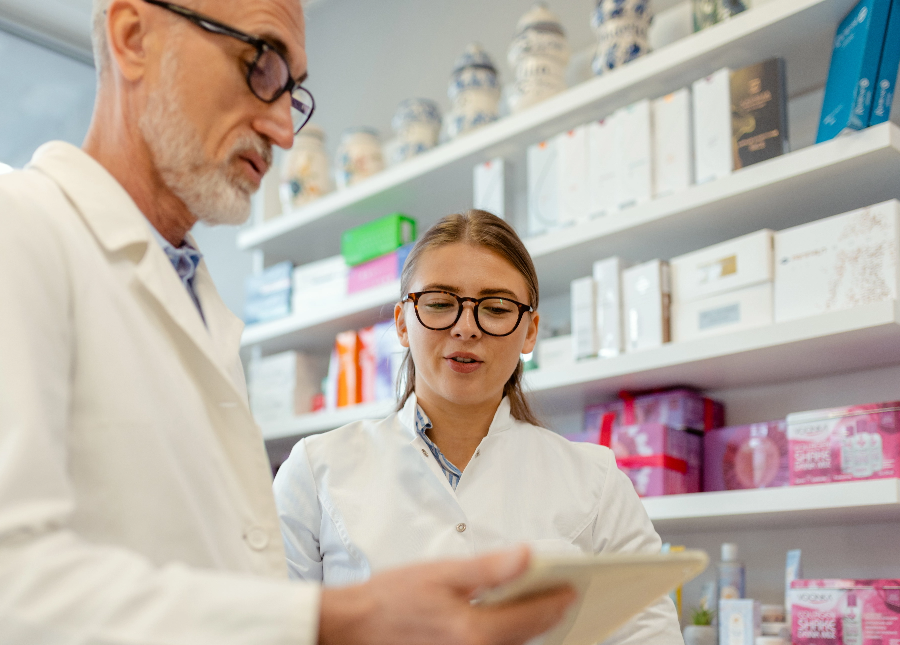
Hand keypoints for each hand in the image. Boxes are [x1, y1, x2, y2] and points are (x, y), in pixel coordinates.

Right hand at [318, 545, 575, 644]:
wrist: (350, 628)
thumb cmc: (389, 598)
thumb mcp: (440, 573)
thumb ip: (488, 567)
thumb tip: (528, 555)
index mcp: (473, 630)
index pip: (532, 616)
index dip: (556, 600)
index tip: (572, 587)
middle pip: (526, 638)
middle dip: (548, 616)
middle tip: (563, 596)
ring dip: (527, 629)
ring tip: (539, 607)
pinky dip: (504, 638)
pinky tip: (504, 623)